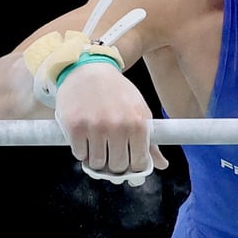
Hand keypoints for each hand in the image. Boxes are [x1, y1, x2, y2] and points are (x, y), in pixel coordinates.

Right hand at [53, 62, 168, 184]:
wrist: (88, 70)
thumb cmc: (117, 93)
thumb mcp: (140, 112)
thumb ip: (151, 141)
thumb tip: (162, 165)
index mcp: (138, 123)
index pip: (139, 163)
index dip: (134, 167)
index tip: (129, 162)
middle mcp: (118, 126)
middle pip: (118, 166)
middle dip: (115, 163)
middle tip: (111, 151)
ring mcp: (95, 126)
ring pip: (97, 164)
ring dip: (97, 158)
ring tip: (98, 142)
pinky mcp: (74, 126)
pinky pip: (79, 155)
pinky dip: (82, 150)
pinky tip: (86, 136)